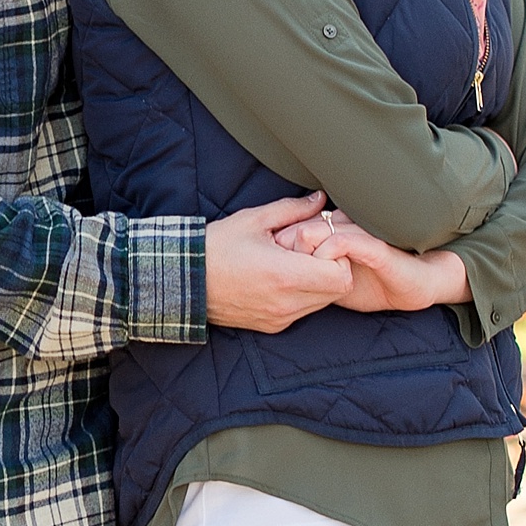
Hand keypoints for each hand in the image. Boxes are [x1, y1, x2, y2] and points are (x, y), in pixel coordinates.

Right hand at [204, 193, 352, 331]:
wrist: (185, 280)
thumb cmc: (216, 248)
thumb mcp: (254, 220)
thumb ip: (293, 209)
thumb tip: (319, 200)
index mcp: (285, 275)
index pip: (341, 274)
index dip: (338, 255)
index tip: (319, 243)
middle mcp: (286, 303)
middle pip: (338, 289)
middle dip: (332, 268)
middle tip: (309, 251)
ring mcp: (280, 318)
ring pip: (324, 302)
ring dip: (319, 282)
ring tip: (293, 263)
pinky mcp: (273, 326)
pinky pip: (304, 311)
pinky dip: (303, 295)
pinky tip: (282, 278)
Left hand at [275, 212, 468, 314]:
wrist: (416, 287)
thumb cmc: (375, 284)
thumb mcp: (332, 281)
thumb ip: (312, 270)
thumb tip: (284, 271)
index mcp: (334, 233)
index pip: (298, 227)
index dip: (282, 241)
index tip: (271, 257)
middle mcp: (345, 228)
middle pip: (304, 224)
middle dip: (288, 242)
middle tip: (278, 258)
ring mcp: (360, 236)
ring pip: (320, 229)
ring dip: (304, 245)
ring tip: (295, 261)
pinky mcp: (376, 248)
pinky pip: (344, 242)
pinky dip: (329, 249)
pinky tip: (321, 261)